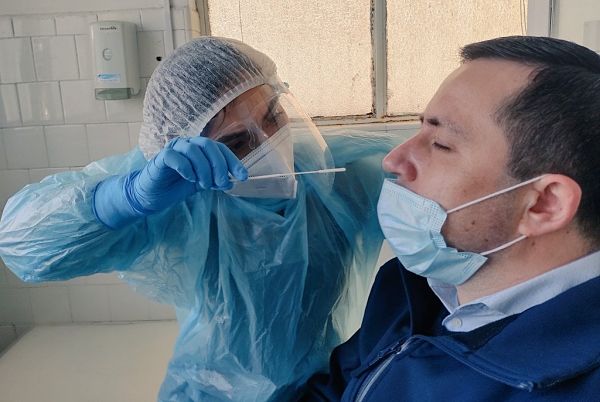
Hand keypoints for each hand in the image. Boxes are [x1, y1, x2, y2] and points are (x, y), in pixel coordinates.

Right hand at [130, 136, 247, 212]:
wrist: (153, 195)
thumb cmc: (177, 186)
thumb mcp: (202, 184)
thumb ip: (215, 181)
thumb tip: (232, 181)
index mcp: (200, 149)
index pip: (220, 149)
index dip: (233, 161)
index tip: (243, 176)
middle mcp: (188, 144)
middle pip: (209, 145)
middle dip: (219, 165)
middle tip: (221, 183)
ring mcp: (174, 149)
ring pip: (193, 150)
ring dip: (203, 169)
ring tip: (204, 184)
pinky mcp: (161, 157)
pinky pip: (175, 156)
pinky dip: (185, 167)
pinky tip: (189, 178)